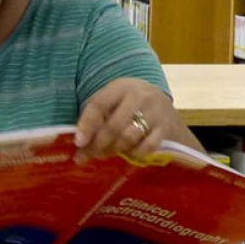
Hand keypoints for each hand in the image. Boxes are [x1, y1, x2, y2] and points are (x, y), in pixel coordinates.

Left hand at [75, 77, 190, 162]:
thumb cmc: (128, 101)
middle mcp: (139, 97)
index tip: (78, 142)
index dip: (86, 125)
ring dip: (112, 150)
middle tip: (85, 156)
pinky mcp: (166, 128)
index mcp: (120, 87)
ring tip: (102, 154)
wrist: (162, 100)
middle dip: (97, 144)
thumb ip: (97, 114)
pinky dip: (134, 153)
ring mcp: (155, 113)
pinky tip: (127, 153)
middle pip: (113, 126)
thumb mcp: (113, 98)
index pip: (99, 105)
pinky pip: (147, 147)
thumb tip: (80, 141)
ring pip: (128, 138)